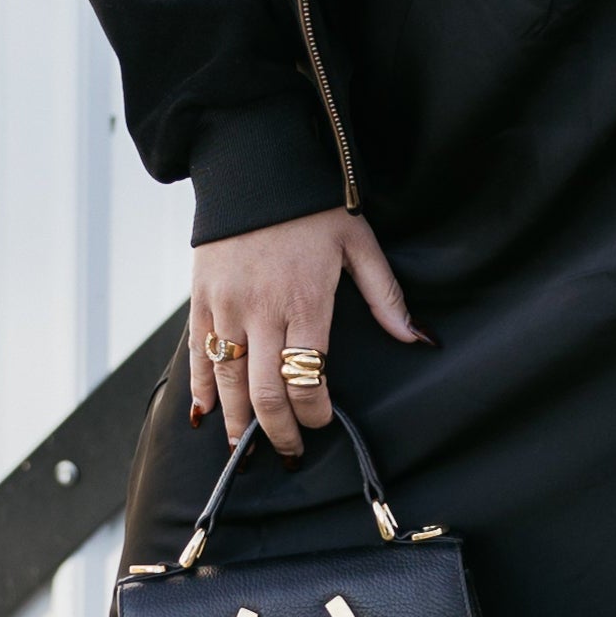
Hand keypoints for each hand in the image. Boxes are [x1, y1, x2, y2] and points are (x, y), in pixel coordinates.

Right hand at [189, 207, 425, 455]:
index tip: (322, 420)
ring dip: (237, 422)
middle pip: (266, 393)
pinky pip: (198, 355)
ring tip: (246, 447)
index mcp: (305, 301)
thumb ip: (386, 296)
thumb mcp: (359, 242)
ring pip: (228, 382)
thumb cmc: (311, 204)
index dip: (315, 412)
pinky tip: (206, 414)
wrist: (253, 165)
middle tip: (288, 451)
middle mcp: (261, 311)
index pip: (309, 379)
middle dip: (279, 431)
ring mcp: (226, 307)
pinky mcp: (201, 299)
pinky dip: (200, 388)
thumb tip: (417, 338)